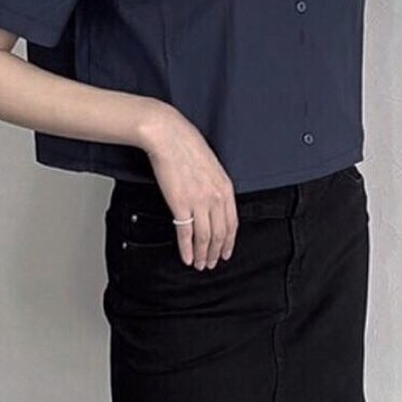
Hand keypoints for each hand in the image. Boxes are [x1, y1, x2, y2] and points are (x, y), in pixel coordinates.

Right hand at [138, 104, 237, 269]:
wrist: (169, 136)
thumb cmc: (187, 147)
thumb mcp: (212, 167)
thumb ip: (216, 187)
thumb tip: (214, 204)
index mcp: (226, 188)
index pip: (232, 224)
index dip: (229, 242)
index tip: (226, 253)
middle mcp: (216, 197)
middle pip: (220, 234)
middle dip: (216, 253)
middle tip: (212, 264)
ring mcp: (199, 202)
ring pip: (205, 238)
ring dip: (203, 255)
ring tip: (200, 265)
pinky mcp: (180, 204)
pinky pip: (186, 233)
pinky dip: (186, 249)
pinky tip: (187, 258)